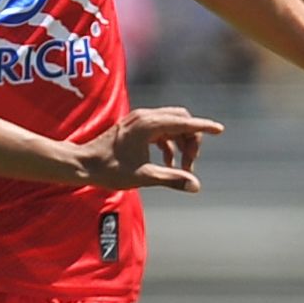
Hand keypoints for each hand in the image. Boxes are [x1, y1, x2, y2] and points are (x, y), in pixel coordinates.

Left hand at [74, 106, 220, 191]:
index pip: (185, 122)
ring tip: (180, 168)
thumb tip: (195, 186)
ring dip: (181, 143)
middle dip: (191, 140)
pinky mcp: (135, 126)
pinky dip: (169, 143)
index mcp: (149, 125)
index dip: (204, 127)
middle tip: (189, 165)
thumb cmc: (110, 170)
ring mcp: (139, 119)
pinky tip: (168, 163)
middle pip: (181, 120)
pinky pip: (161, 129)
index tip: (220, 130)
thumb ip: (171, 178)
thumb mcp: (143, 177)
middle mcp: (145, 117)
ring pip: (172, 124)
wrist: (83, 164)